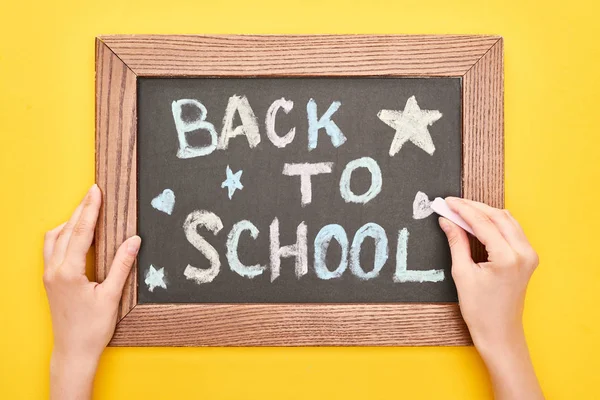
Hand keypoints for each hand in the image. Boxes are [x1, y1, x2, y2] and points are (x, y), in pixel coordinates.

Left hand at [43, 184, 140, 399]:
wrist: (73, 351)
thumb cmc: (92, 328)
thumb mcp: (112, 295)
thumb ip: (122, 264)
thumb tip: (134, 240)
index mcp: (69, 272)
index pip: (81, 232)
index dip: (90, 210)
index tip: (96, 192)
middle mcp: (54, 270)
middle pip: (66, 230)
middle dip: (80, 210)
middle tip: (93, 194)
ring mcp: (49, 275)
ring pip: (54, 238)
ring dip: (70, 222)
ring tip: (85, 211)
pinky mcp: (50, 281)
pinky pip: (51, 249)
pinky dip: (62, 235)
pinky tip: (74, 235)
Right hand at [439, 197, 542, 399]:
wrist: (500, 333)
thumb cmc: (480, 310)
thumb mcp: (462, 274)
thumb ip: (457, 242)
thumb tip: (447, 221)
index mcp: (507, 258)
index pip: (483, 223)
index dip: (463, 209)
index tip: (447, 202)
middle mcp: (523, 253)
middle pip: (498, 216)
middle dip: (474, 207)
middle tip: (452, 203)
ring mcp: (529, 255)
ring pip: (507, 220)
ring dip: (485, 212)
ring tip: (463, 210)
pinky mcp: (528, 258)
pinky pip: (512, 230)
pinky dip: (495, 222)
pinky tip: (478, 222)